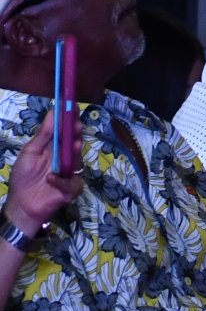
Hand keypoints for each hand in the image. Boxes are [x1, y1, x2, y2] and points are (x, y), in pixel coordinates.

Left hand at [4, 110, 82, 238]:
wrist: (21, 204)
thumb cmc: (23, 177)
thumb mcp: (29, 153)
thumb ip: (43, 135)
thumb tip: (53, 112)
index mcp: (54, 149)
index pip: (65, 132)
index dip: (69, 120)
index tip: (72, 106)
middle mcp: (65, 159)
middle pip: (74, 144)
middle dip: (76, 134)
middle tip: (77, 125)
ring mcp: (70, 174)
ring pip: (78, 162)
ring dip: (75, 153)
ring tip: (74, 145)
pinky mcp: (72, 189)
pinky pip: (71, 182)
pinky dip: (61, 180)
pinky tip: (50, 179)